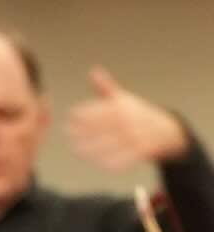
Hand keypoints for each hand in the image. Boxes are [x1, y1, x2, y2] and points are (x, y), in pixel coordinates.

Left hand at [66, 67, 188, 170]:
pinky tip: (95, 161)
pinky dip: (108, 160)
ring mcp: (135, 136)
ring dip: (91, 147)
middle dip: (83, 131)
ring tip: (76, 149)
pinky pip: (123, 157)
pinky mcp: (140, 150)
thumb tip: (93, 71)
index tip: (69, 117)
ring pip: (109, 143)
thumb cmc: (137, 113)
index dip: (84, 113)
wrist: (164, 129)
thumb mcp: (123, 98)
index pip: (100, 109)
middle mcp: (129, 121)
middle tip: (68, 134)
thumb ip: (105, 87)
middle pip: (102, 127)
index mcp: (123, 108)